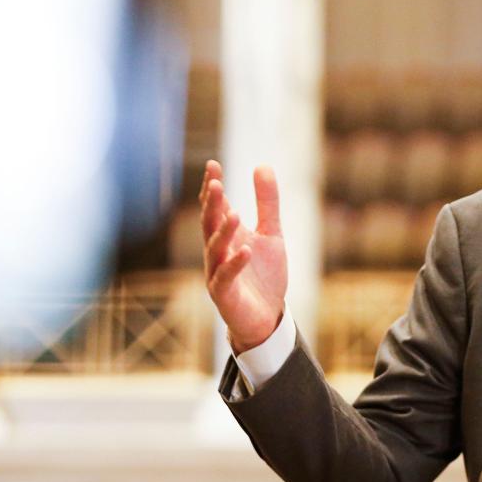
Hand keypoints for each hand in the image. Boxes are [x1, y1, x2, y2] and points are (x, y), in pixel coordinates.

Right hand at [199, 160, 287, 352]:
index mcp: (226, 236)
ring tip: (234, 213)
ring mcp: (217, 273)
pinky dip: (235, 263)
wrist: (267, 316)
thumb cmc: (264, 275)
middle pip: (210, 225)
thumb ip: (267, 203)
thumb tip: (261, 165)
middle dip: (212, 205)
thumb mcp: (272, 233)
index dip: (212, 188)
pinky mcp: (224, 294)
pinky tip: (245, 250)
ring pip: (215, 249)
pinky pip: (226, 277)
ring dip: (223, 232)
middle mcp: (216, 252)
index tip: (212, 165)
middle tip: (215, 183)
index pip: (215, 208)